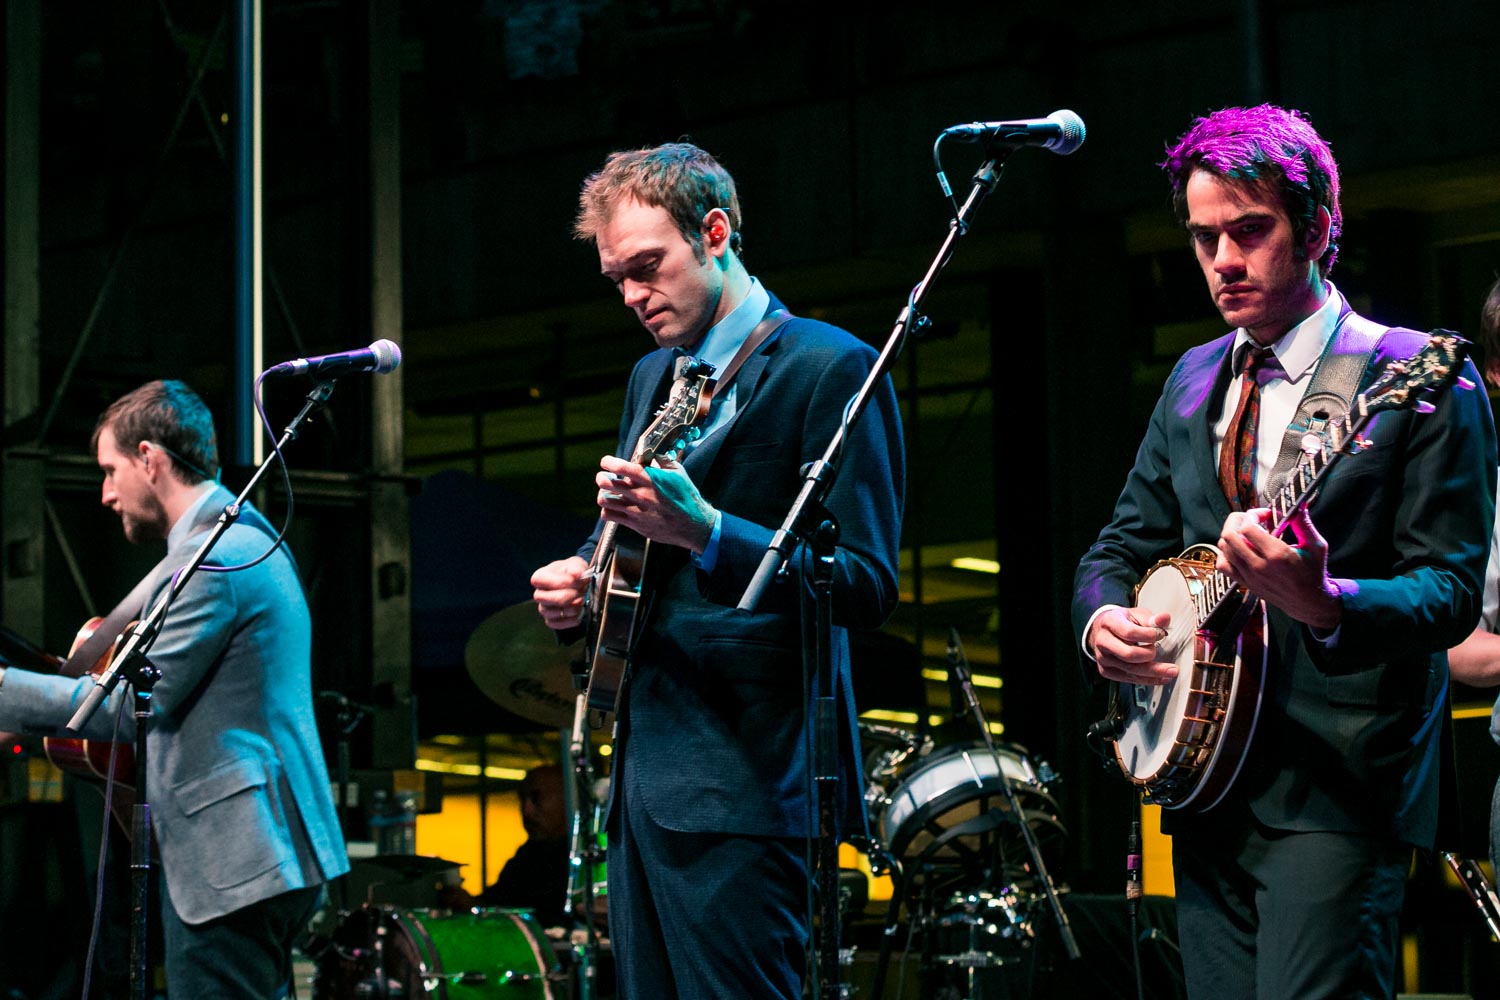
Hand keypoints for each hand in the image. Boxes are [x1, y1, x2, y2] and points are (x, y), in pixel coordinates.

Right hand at [531, 556, 589, 630]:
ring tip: (582, 600)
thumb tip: (576, 574)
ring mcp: (544, 608)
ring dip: (571, 608)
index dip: (559, 581)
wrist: (579, 584)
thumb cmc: (574, 572)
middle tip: (582, 591)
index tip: (576, 580)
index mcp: (540, 577)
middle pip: (545, 599)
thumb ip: (577, 568)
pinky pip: (556, 624)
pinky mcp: (551, 620)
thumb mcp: (577, 564)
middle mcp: (539, 594)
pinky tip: (579, 612)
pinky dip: (570, 620)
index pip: (539, 581)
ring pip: (552, 613)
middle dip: (567, 596)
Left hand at [596, 455, 715, 552]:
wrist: (693, 525)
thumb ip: (662, 461)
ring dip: (603, 494)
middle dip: (602, 477)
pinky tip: (614, 508)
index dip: (608, 462)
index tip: (606, 462)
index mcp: (649, 479)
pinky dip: (607, 510)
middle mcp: (640, 494)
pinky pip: (610, 516)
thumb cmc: (687, 497)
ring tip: (609, 493)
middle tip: (605, 478)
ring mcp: (636, 510)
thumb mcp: (678, 472)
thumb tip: (651, 455)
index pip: (620, 467)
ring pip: (604, 500)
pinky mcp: (635, 524)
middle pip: (606, 483)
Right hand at [1088, 606, 1177, 684]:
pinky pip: (1129, 679)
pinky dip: (1148, 679)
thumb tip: (1165, 618)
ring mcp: (1103, 658)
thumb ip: (1151, 619)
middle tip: (1163, 652)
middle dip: (1151, 655)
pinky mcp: (1106, 671)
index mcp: (1109, 623)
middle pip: (1129, 655)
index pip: (1130, 633)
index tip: (1161, 634)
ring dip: (1154, 672)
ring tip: (1171, 671)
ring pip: (1131, 670)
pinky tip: (1161, 677)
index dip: (1148, 635)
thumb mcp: (1136, 615)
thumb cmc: (1122, 622)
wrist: (1102, 631)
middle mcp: (1103, 642)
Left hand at [1215, 506, 1341, 629]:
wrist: (1307, 602)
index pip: (1247, 527)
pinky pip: (1222, 564)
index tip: (1265, 514)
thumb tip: (1298, 504)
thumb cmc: (1313, 572)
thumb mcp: (1316, 545)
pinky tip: (1239, 548)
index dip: (1253, 514)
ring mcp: (1248, 575)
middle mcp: (1258, 566)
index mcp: (1276, 555)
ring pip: (1223, 547)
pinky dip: (1225, 552)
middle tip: (1251, 519)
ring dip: (1232, 534)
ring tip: (1247, 532)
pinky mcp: (1244, 582)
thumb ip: (1303, 523)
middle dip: (1237, 520)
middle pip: (1229, 535)